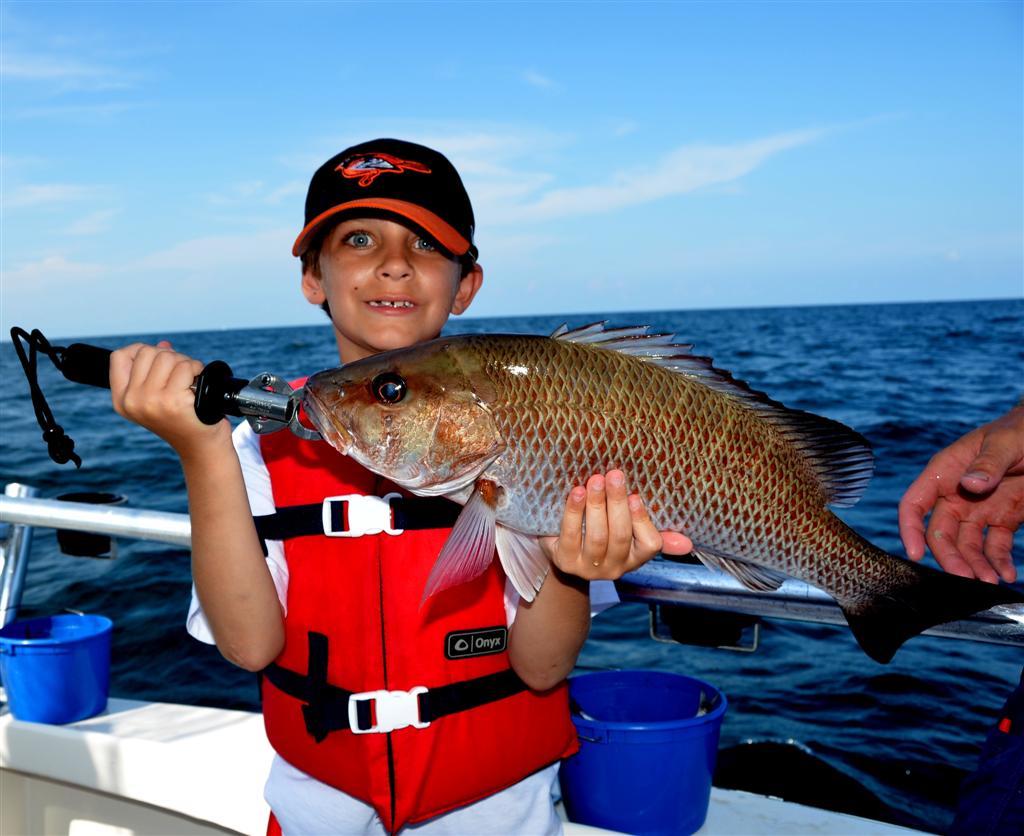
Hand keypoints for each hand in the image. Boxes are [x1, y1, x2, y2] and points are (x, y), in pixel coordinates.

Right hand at [109, 341, 229, 456]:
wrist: (202, 448)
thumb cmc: (184, 421)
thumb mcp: (159, 398)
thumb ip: (155, 372)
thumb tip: (164, 346)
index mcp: (122, 400)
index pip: (120, 357)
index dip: (140, 350)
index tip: (158, 361)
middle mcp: (133, 401)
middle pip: (147, 352)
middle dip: (169, 357)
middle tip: (181, 375)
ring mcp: (151, 401)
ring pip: (167, 357)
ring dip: (185, 363)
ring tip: (190, 381)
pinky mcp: (173, 401)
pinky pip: (185, 366)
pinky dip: (197, 369)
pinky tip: (198, 384)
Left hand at [540, 470, 691, 580]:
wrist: (563, 552)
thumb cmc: (602, 532)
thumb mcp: (629, 534)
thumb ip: (656, 533)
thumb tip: (688, 543)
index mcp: (635, 558)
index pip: (650, 544)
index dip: (642, 520)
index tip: (635, 496)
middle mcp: (615, 568)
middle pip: (621, 535)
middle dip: (617, 503)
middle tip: (614, 475)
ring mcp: (589, 568)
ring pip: (598, 536)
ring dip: (597, 505)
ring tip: (595, 480)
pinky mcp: (565, 561)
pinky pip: (571, 535)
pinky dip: (574, 512)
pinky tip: (577, 493)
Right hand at [899, 405, 1023, 582]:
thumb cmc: (1023, 429)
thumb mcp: (1006, 442)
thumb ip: (988, 463)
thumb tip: (969, 485)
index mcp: (945, 472)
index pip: (915, 504)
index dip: (910, 529)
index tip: (915, 554)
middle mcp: (956, 494)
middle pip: (940, 533)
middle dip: (951, 557)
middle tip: (967, 579)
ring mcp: (978, 508)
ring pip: (966, 544)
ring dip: (975, 565)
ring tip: (991, 581)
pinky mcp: (1003, 519)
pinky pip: (995, 546)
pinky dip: (999, 562)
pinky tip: (1008, 574)